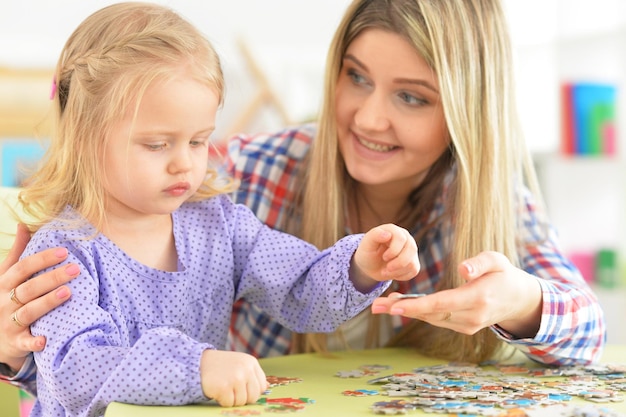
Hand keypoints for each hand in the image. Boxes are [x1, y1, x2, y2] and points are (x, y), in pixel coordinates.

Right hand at [0, 224, 77, 370]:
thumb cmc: (4, 299)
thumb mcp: (5, 276)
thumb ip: (16, 253)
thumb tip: (23, 225)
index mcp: (4, 283)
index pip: (22, 268)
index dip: (42, 259)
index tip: (64, 251)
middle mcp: (5, 301)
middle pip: (28, 288)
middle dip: (52, 277)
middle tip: (76, 269)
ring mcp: (9, 322)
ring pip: (29, 311)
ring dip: (47, 302)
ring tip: (68, 292)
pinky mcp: (15, 342)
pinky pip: (24, 342)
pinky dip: (34, 342)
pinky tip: (45, 339)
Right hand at [200, 349, 267, 406]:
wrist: (199, 363)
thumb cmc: (222, 366)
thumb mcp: (240, 365)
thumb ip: (253, 376)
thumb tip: (266, 388)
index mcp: (251, 363)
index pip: (262, 387)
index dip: (251, 391)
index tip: (242, 387)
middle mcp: (246, 369)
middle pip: (253, 397)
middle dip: (242, 397)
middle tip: (231, 389)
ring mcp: (235, 378)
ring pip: (241, 402)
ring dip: (231, 399)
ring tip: (224, 387)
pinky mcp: (224, 387)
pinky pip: (229, 404)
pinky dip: (222, 400)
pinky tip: (217, 390)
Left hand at [351, 224, 419, 290]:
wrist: (370, 266)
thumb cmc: (368, 253)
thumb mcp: (366, 244)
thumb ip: (375, 235)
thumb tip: (388, 234)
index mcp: (393, 230)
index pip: (401, 238)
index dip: (394, 251)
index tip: (384, 257)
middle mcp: (405, 238)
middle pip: (411, 249)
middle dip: (398, 263)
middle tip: (386, 269)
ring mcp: (411, 250)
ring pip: (413, 262)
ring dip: (398, 271)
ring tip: (386, 271)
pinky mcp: (414, 261)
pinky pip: (414, 270)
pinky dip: (402, 275)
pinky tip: (392, 273)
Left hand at [371, 251, 541, 337]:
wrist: (519, 300)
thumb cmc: (505, 274)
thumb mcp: (497, 261)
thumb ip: (480, 263)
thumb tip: (464, 269)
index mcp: (477, 299)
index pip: (441, 304)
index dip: (416, 306)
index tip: (394, 307)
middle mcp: (470, 317)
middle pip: (430, 314)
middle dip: (401, 310)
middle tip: (375, 306)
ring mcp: (467, 325)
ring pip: (431, 318)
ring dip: (406, 311)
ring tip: (382, 304)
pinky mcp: (463, 326)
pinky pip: (437, 319)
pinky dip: (418, 312)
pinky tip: (401, 305)